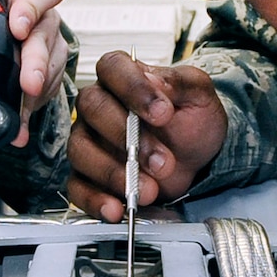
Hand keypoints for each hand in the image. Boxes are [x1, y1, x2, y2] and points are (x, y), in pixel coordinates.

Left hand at [0, 0, 69, 146]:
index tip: (17, 27)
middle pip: (48, 35)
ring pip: (51, 67)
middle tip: (27, 82)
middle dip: (37, 62)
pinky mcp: (48, 73)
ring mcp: (50, 46)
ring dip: (36, 91)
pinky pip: (46, 92)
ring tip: (21, 108)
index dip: (35, 6)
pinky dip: (29, 112)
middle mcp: (44, 17)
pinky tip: (18, 127)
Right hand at [68, 52, 229, 219]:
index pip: (112, 68)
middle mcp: (98, 106)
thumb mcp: (198, 95)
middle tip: (163, 160)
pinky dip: (96, 200)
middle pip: (93, 108)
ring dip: (115, 173)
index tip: (163, 113)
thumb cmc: (192, 121)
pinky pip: (77, 188)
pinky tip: (118, 208)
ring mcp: (88, 141)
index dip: (133, 89)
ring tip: (150, 190)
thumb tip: (154, 80)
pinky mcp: (86, 176)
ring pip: (81, 151)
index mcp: (122, 77)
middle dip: (128, 137)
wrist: (198, 159)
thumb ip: (180, 82)